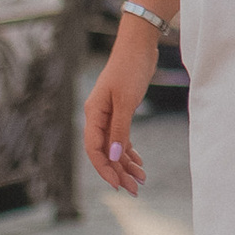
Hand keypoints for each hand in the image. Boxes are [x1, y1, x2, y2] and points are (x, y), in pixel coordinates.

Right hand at [84, 30, 154, 196]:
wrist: (139, 45)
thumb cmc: (130, 68)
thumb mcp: (125, 101)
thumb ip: (119, 130)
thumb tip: (113, 157)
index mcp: (93, 114)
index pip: (94, 150)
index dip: (105, 170)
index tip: (118, 186)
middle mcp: (98, 117)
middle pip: (104, 152)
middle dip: (118, 172)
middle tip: (135, 189)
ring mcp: (109, 114)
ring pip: (114, 147)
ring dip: (126, 164)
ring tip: (141, 180)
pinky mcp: (121, 111)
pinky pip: (121, 138)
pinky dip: (129, 151)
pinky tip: (139, 163)